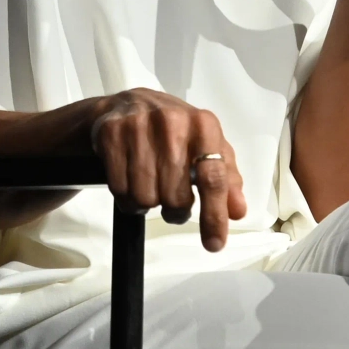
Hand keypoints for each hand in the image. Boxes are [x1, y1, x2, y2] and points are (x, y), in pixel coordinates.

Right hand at [89, 89, 246, 251]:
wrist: (128, 104)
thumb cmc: (175, 131)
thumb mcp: (207, 147)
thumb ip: (226, 179)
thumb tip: (238, 212)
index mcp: (204, 125)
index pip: (213, 178)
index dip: (214, 216)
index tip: (214, 245)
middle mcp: (173, 122)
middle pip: (176, 197)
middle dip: (174, 209)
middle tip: (170, 199)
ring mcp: (139, 125)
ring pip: (145, 198)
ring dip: (147, 203)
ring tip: (149, 185)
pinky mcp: (111, 133)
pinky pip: (120, 189)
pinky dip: (126, 197)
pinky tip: (130, 180)